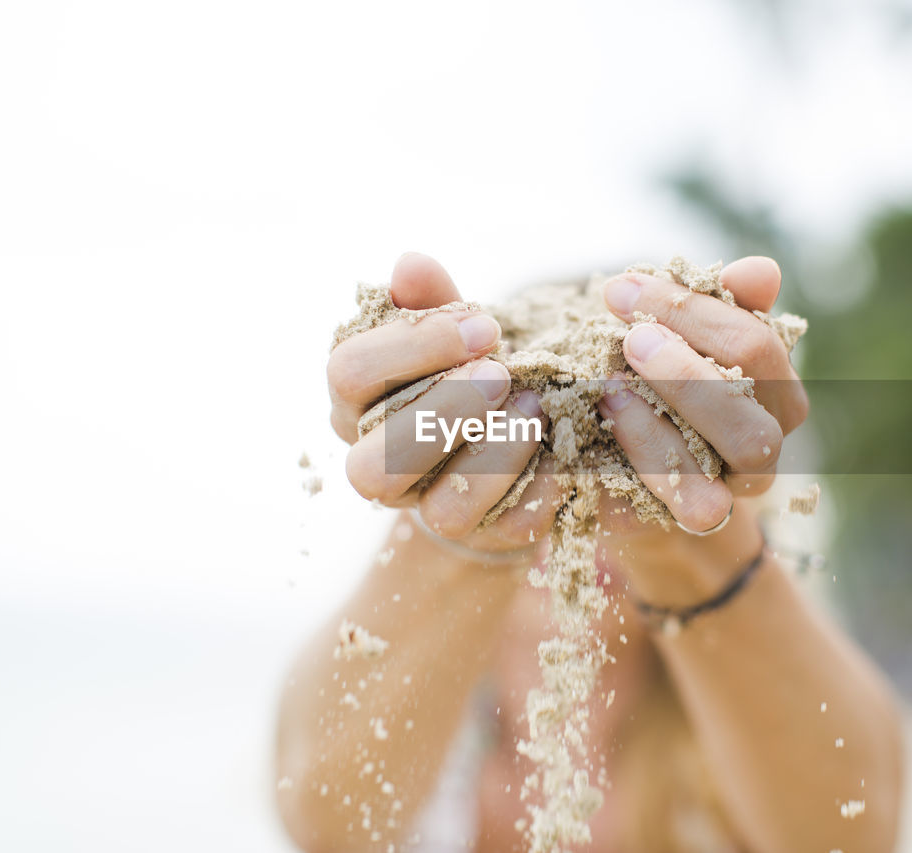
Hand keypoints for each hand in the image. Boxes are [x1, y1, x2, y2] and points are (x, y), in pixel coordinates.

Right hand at [328, 253, 558, 552]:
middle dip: (443, 412)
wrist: (510, 443)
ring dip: (492, 455)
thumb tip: (410, 263)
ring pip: (440, 512)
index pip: (349, 374)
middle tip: (501, 370)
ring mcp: (430, 510)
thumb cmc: (466, 373)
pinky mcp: (490, 535)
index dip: (412, 347)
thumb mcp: (452, 333)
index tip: (484, 323)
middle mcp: (379, 467)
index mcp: (358, 405)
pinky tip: (562, 442)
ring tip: (534, 405)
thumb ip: (433, 302)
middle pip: (374, 464)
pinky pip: (510, 525)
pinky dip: (541, 484)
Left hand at [596, 256, 808, 536]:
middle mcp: (767, 442)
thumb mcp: (673, 343)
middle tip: (631, 336)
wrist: (624, 485)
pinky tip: (606, 416)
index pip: (756, 343)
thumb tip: (762, 271)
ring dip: (676, 406)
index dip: (692, 311)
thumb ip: (715, 307)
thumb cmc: (650, 394)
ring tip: (613, 378)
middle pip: (758, 396)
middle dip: (691, 363)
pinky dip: (646, 450)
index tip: (624, 290)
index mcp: (773, 390)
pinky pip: (692, 494)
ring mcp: (740, 486)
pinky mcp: (700, 518)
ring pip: (742, 447)